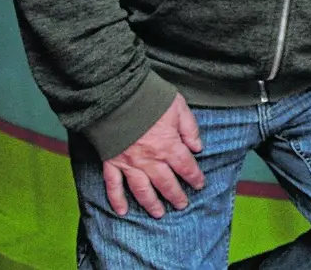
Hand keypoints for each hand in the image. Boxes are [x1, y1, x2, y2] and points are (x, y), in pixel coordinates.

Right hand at [102, 94, 205, 218]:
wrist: (116, 95)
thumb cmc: (149, 98)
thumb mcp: (179, 107)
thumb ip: (190, 129)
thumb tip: (198, 147)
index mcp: (168, 145)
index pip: (185, 167)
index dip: (194, 177)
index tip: (199, 185)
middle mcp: (150, 159)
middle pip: (166, 183)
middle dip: (176, 195)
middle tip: (182, 205)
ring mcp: (129, 163)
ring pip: (142, 189)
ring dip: (151, 203)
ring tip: (159, 214)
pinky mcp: (111, 162)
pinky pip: (113, 185)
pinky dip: (117, 200)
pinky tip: (122, 211)